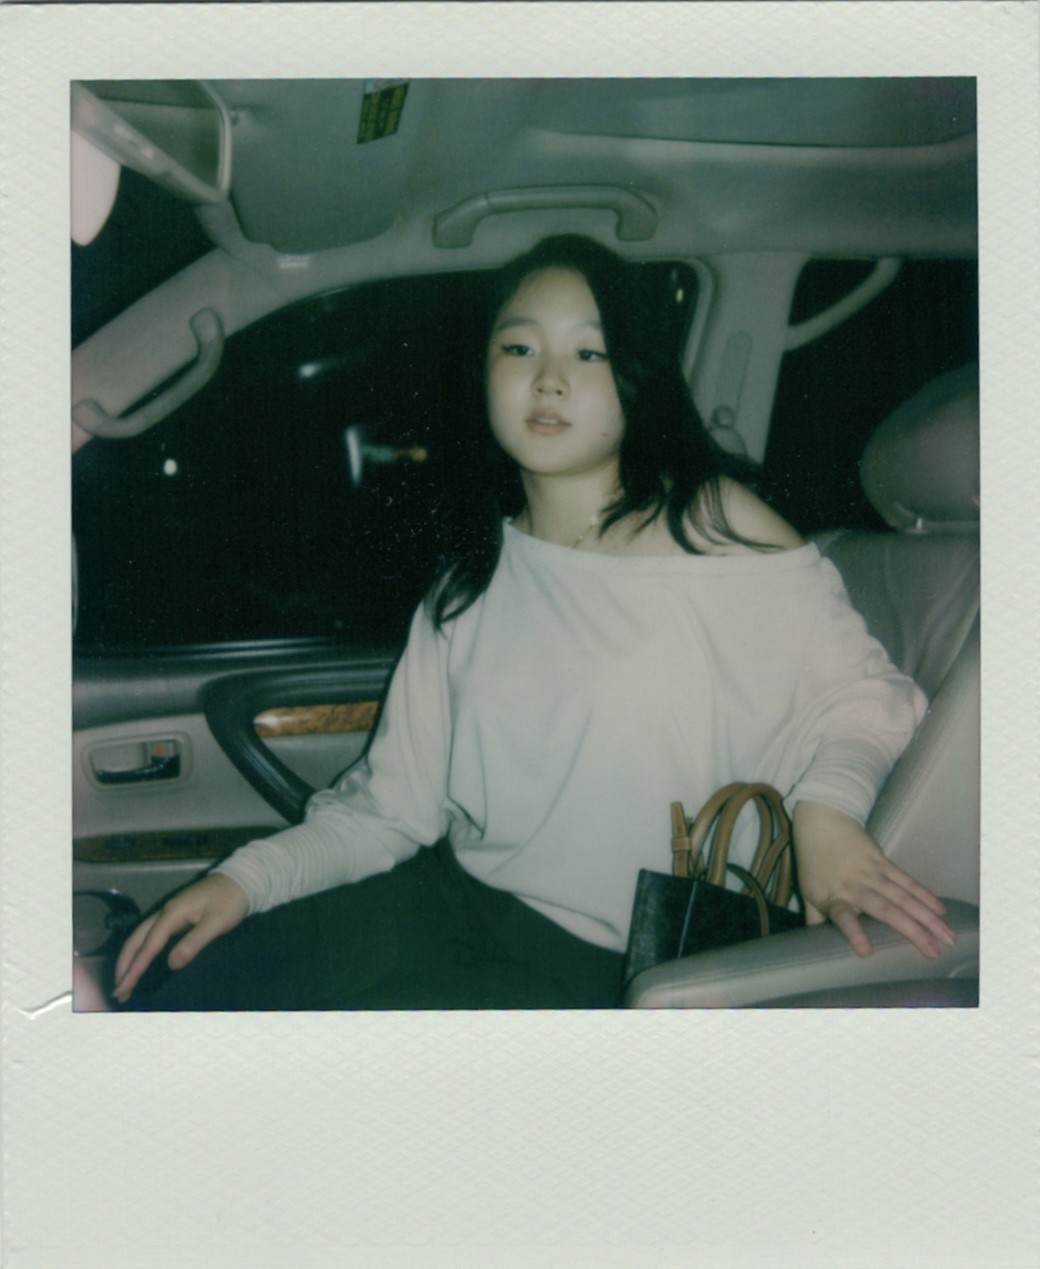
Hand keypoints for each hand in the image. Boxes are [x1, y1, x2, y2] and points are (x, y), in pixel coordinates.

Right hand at [112, 872, 248, 1002]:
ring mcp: (170, 912)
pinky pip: (151, 935)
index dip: (134, 969)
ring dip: (130, 958)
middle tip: (118, 991)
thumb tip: (171, 965)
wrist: (242, 879)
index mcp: (172, 914)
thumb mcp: (216, 923)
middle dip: (124, 965)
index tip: (122, 989)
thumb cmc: (231, 901)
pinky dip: (141, 950)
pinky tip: (142, 961)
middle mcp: (165, 913)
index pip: (148, 946)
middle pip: (136, 940)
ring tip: (124, 981)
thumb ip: (194, 943)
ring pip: (141, 936)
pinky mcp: (176, 915)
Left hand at [792, 801, 955, 958]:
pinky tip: (941, 910)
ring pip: (904, 897)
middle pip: (885, 910)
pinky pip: (907, 881)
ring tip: (946, 936)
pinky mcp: (883, 862)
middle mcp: (854, 886)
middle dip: (911, 931)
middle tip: (933, 952)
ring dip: (927, 917)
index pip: (842, 916)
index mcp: (832, 898)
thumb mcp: (808, 893)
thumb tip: (816, 948)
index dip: (853, 932)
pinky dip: (925, 895)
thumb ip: (816, 920)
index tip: (866, 951)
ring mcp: (872, 873)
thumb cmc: (813, 862)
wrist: (822, 822)